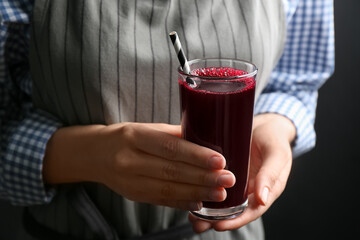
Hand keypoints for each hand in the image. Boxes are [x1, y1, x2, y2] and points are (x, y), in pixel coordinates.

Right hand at [43, 123, 234, 210]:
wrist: (94, 154)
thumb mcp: (146, 128)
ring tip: (220, 193)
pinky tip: (199, 203)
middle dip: (203, 177)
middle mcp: (129, 160)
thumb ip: (174, 135)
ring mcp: (129, 181)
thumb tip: (207, 139)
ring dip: (197, 192)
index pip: (169, 147)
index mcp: (134, 136)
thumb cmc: (126, 137)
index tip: (220, 160)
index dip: (196, 155)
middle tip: (228, 179)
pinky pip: (161, 201)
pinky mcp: (133, 195)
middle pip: (171, 171)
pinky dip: (182, 202)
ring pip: (168, 189)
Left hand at [189, 113, 295, 232]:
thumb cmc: (274, 139)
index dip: (235, 220)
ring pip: (221, 201)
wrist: (265, 124)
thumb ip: (270, 175)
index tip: (219, 226)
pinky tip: (189, 194)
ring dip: (206, 211)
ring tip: (191, 217)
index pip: (251, 212)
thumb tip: (262, 199)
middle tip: (198, 224)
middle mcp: (249, 190)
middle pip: (233, 211)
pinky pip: (214, 184)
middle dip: (215, 220)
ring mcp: (236, 182)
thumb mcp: (277, 155)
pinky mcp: (224, 172)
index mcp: (265, 191)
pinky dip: (203, 190)